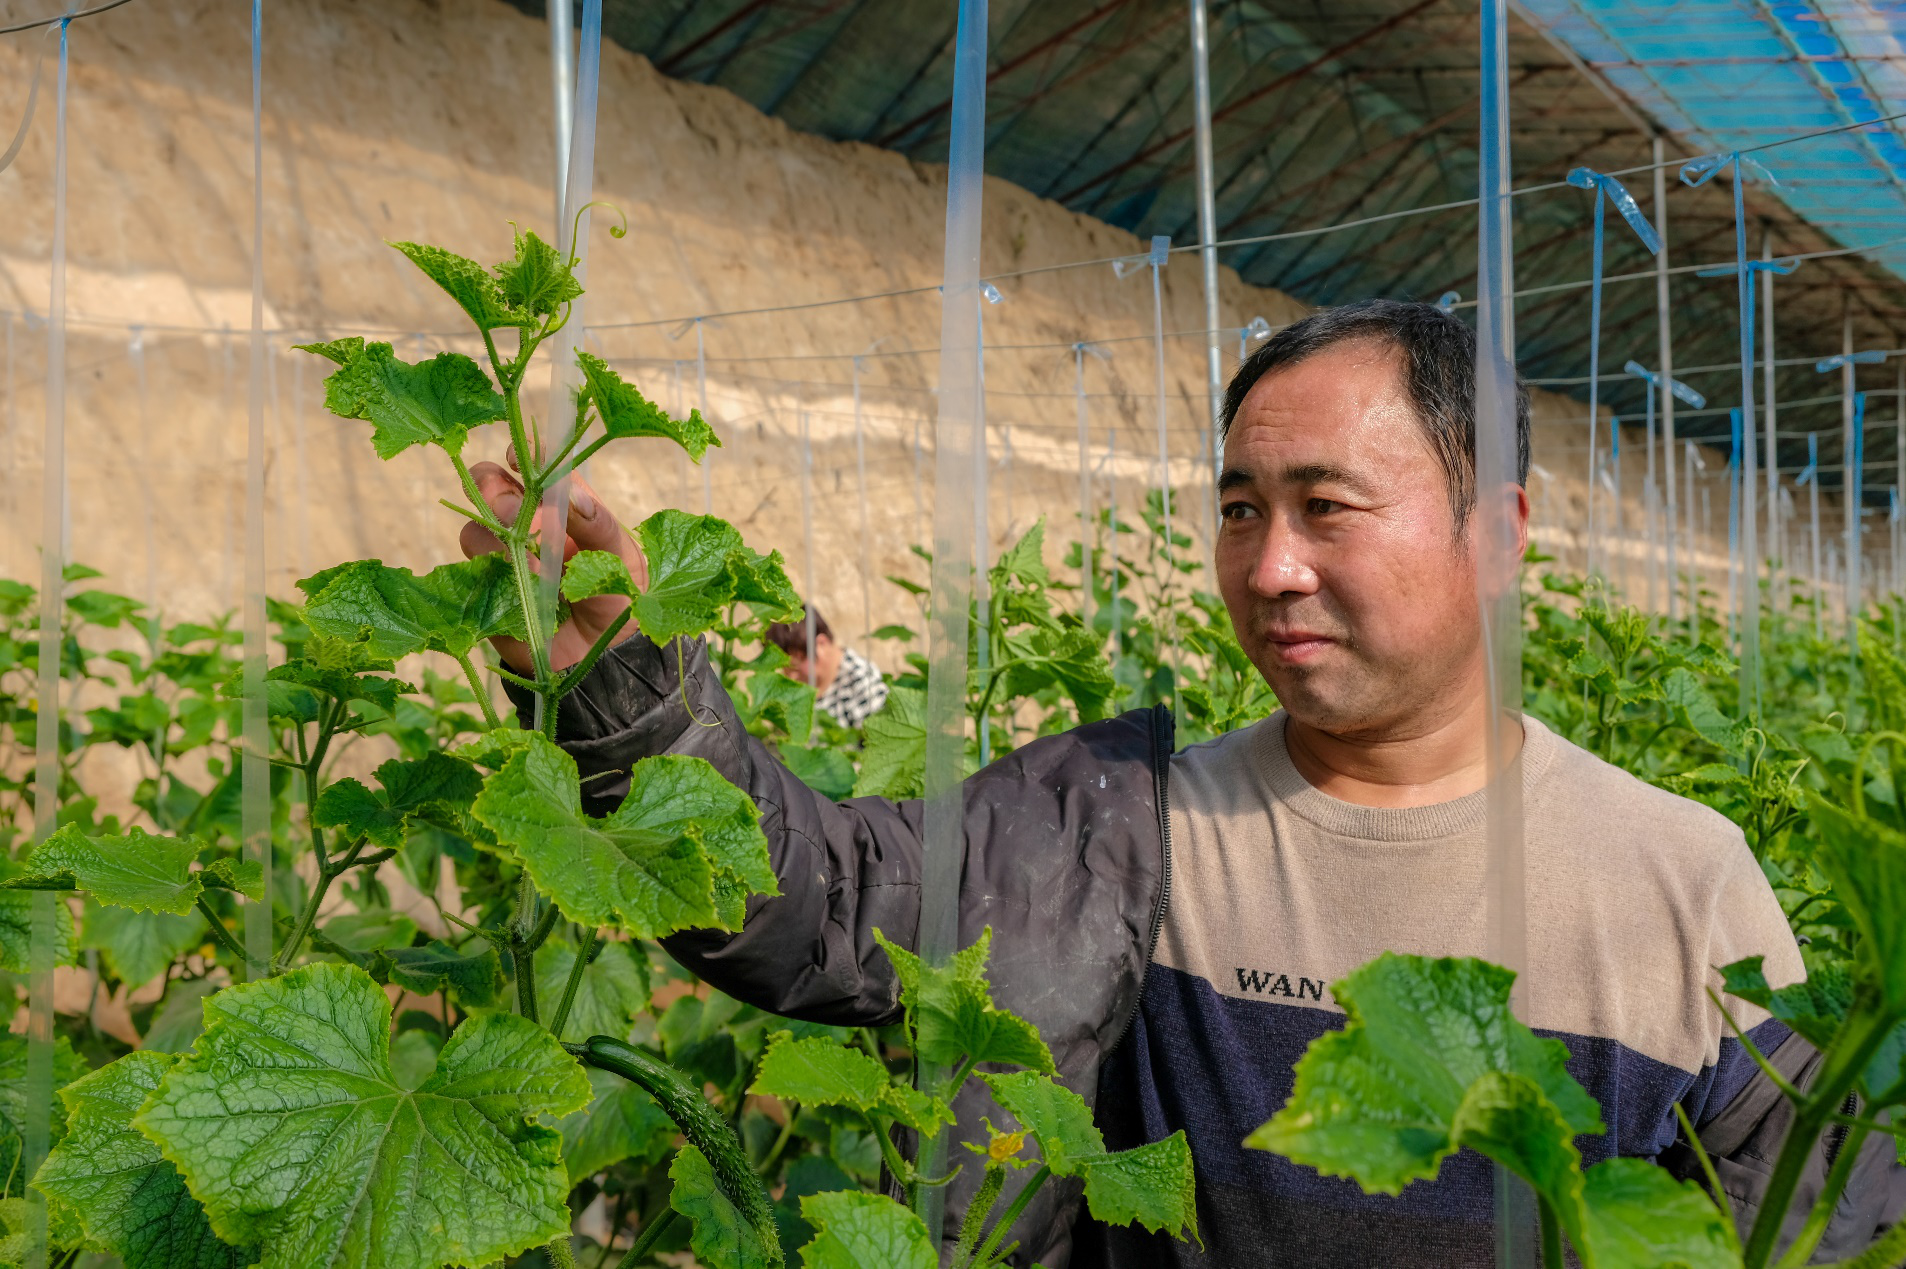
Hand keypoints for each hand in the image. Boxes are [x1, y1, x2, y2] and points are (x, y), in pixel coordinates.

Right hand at [458, 451, 647, 674]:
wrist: (602, 656)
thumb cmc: (618, 596)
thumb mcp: (621, 560)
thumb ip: (600, 525)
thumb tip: (572, 492)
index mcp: (560, 506)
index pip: (533, 466)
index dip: (522, 454)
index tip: (518, 457)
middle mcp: (525, 524)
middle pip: (489, 486)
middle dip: (493, 488)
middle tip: (514, 507)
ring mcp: (502, 556)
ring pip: (474, 529)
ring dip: (493, 536)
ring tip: (526, 559)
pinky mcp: (487, 591)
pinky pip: (469, 576)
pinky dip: (487, 577)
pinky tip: (516, 589)